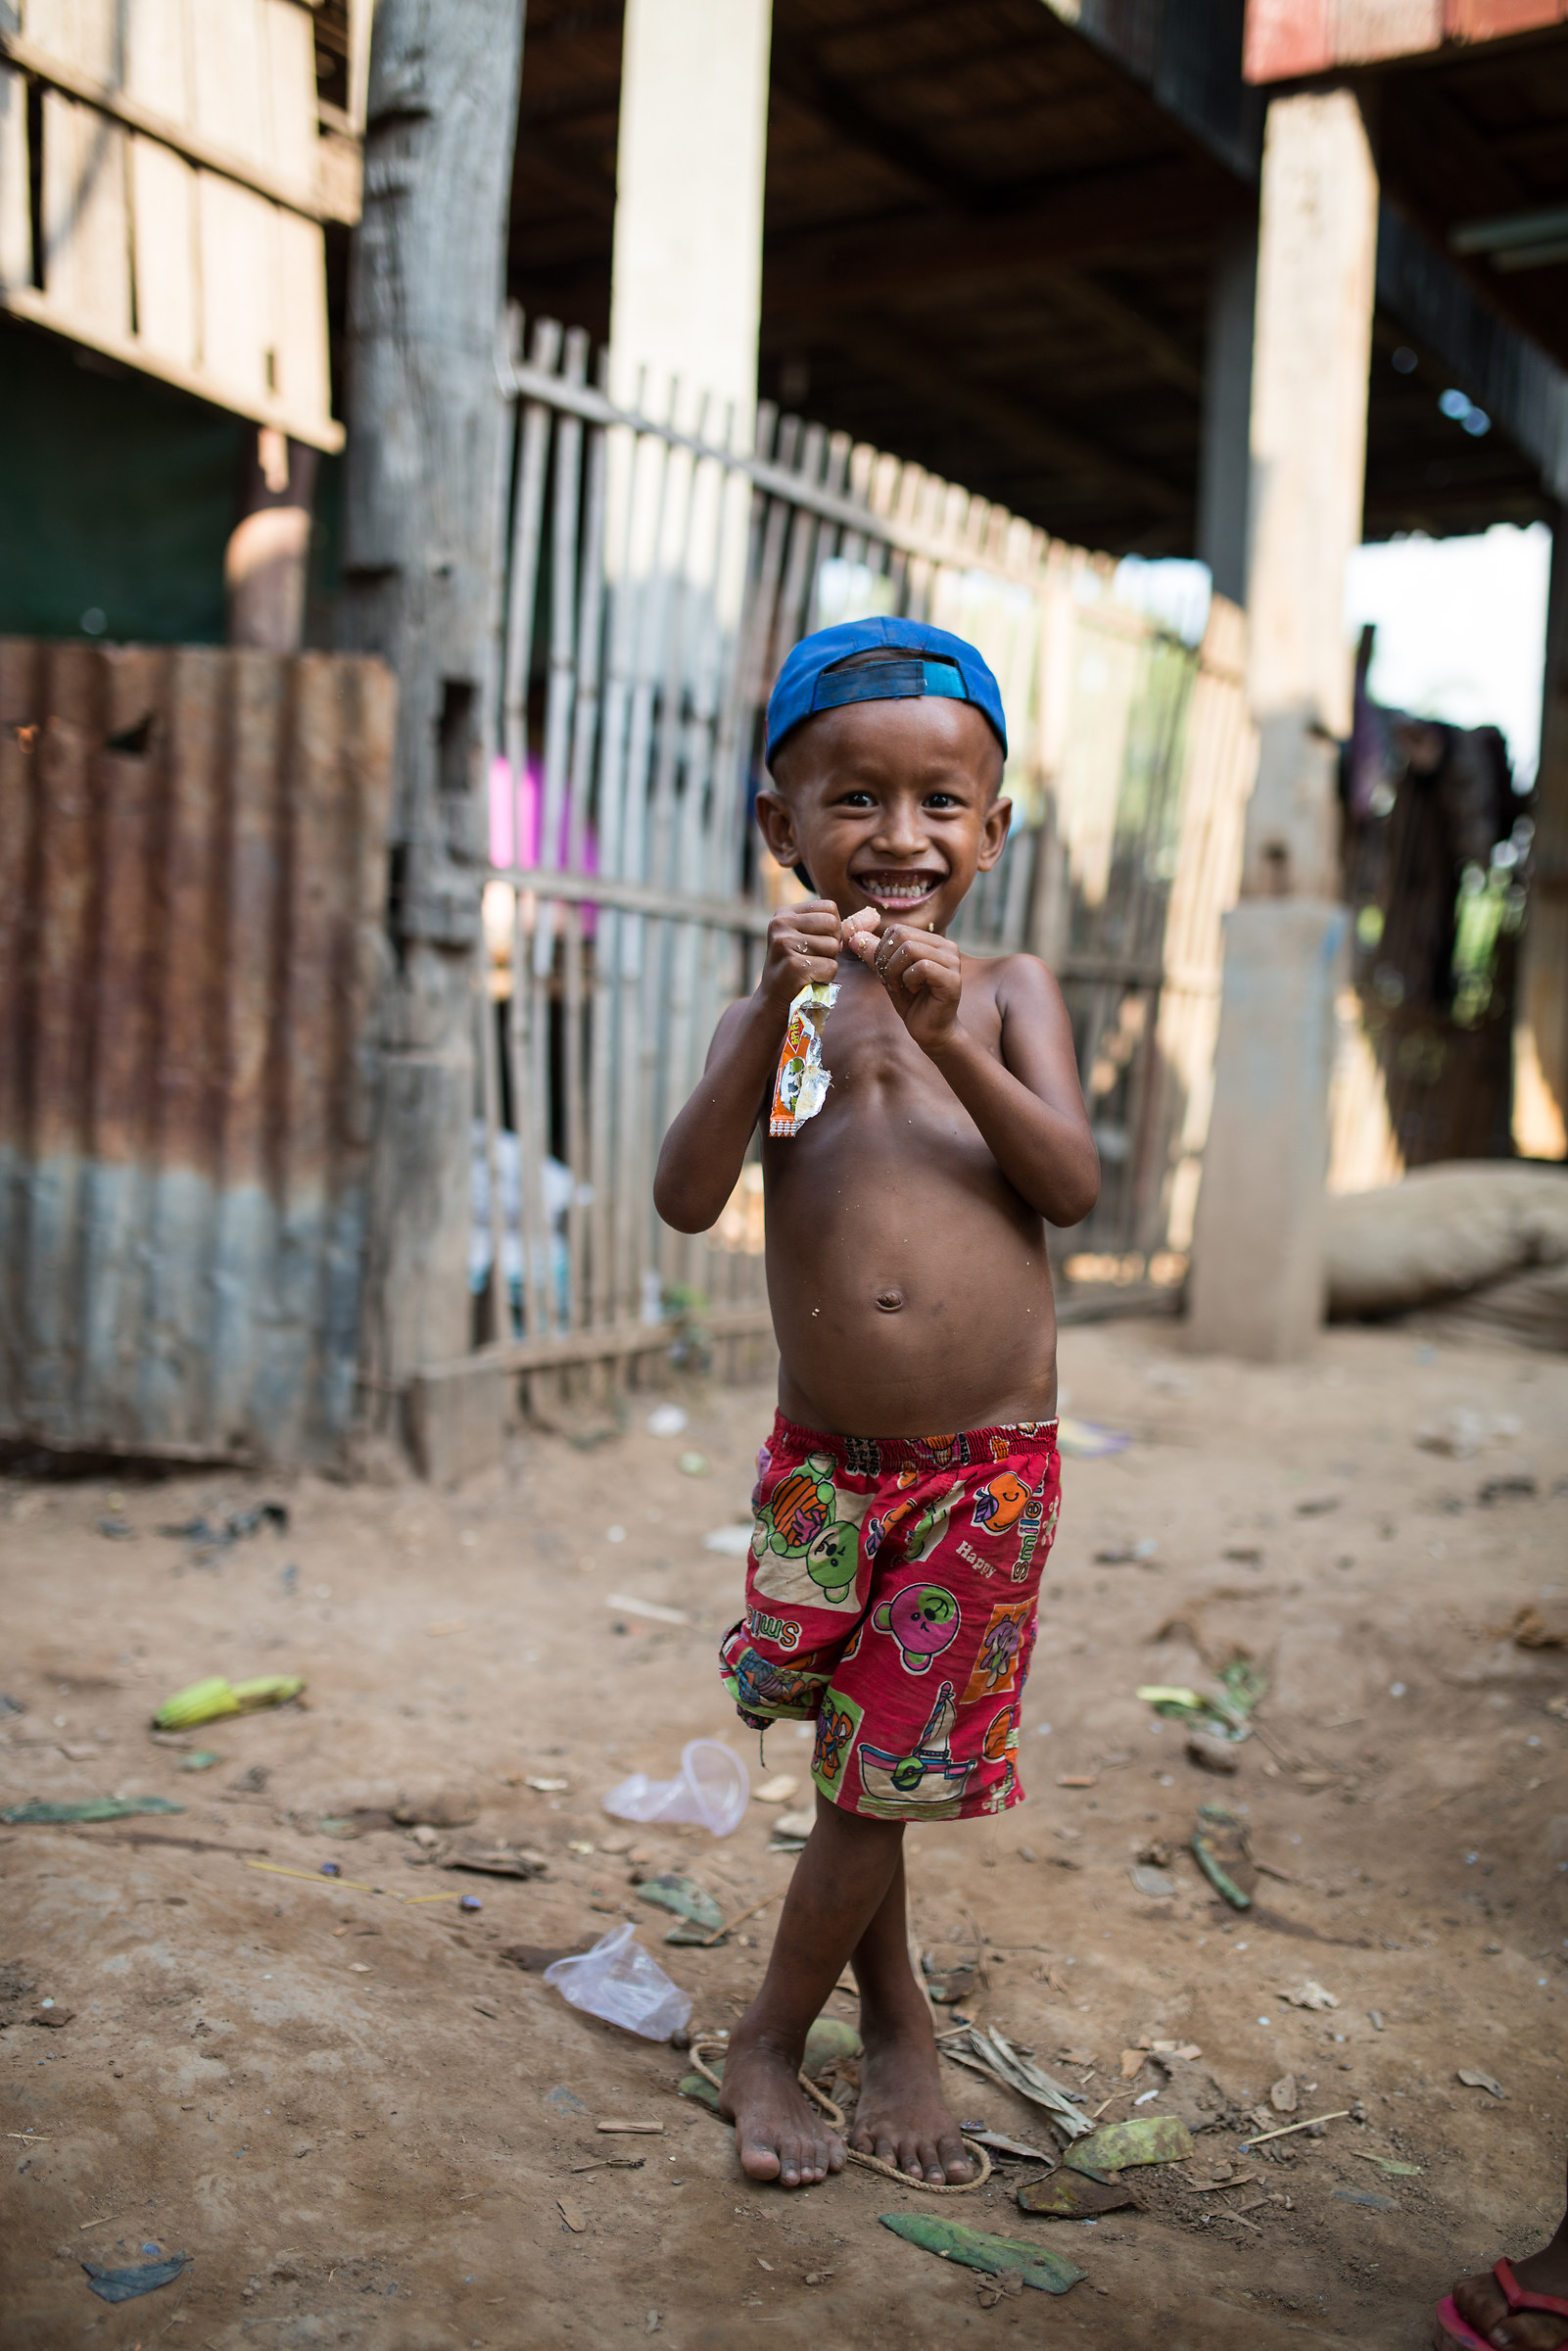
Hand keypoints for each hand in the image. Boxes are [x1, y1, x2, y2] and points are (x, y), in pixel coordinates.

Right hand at [760, 898, 843, 1013]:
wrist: (775, 1002)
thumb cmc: (799, 969)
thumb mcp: (817, 941)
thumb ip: (845, 927)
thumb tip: (875, 914)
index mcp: (785, 913)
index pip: (830, 908)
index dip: (832, 930)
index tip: (814, 945)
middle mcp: (781, 923)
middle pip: (833, 924)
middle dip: (831, 946)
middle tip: (812, 960)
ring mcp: (784, 943)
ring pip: (832, 947)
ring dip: (827, 963)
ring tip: (808, 970)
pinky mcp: (792, 965)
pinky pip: (830, 967)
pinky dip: (825, 978)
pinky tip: (807, 981)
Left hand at [859, 920, 962, 1052]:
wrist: (929, 1029)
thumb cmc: (912, 1001)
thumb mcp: (889, 974)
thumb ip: (875, 955)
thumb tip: (853, 937)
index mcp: (933, 941)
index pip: (898, 930)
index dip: (883, 951)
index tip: (886, 973)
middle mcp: (947, 946)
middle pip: (902, 936)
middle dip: (887, 961)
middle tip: (891, 982)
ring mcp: (952, 962)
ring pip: (910, 949)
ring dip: (896, 972)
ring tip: (902, 987)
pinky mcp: (952, 979)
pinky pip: (922, 967)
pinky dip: (909, 980)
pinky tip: (914, 991)